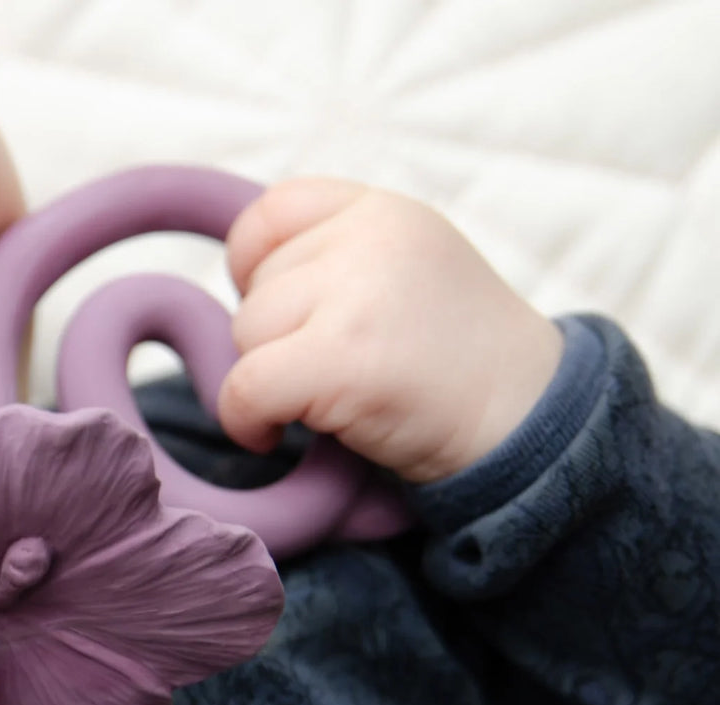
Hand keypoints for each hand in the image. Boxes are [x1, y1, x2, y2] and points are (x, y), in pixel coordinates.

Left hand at [218, 179, 563, 482]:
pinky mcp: (341, 359)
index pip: (272, 212)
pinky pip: (244, 388)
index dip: (256, 267)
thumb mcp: (407, 270)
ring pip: (246, 334)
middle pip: (256, 287)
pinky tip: (274, 434)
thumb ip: (337, 255)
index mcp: (384, 211)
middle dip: (275, 338)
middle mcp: (371, 238)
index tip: (284, 315)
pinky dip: (245, 421)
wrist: (525, 421)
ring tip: (329, 397)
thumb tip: (238, 279)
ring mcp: (358, 296)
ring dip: (268, 378)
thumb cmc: (455, 360)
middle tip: (334, 369)